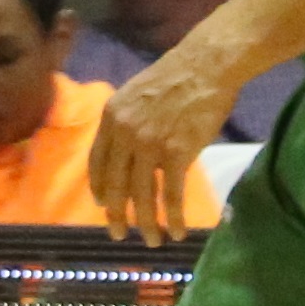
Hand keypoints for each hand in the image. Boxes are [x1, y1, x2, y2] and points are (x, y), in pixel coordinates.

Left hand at [89, 41, 237, 245]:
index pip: (97, 162)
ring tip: (152, 240)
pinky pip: (172, 195)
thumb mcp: (138, 94)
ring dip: (146, 224)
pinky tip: (177, 232)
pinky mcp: (177, 153)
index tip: (103, 205)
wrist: (207, 65)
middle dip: (117, 215)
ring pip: (143, 195)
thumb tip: (130, 153)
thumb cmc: (177, 76)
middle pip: (116, 185)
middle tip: (118, 234)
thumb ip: (128, 123)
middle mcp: (125, 133)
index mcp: (112, 118)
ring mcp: (149, 144)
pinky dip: (174, 217)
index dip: (99, 188)